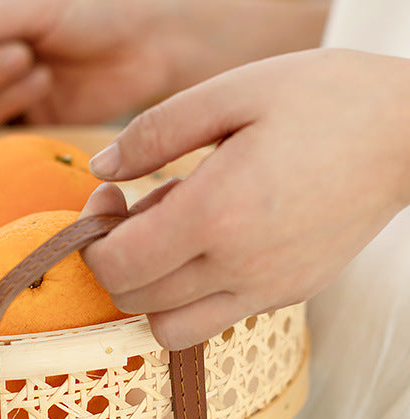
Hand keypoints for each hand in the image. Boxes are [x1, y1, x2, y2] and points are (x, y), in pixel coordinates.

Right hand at [0, 0, 327, 126]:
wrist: (151, 44)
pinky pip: (0, 139)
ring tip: (44, 71)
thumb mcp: (38, 4)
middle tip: (26, 53)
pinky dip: (14, 119)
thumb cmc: (95, 10)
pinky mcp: (33, 128)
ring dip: (4, 93)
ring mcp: (9, 100)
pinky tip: (43, 94)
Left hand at [80, 48, 409, 348]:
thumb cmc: (325, 99)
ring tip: (170, 231)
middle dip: (113, 258)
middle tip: (133, 207)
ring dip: (148, 286)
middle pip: (134, 300)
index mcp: (217, 214)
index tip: (108, 196)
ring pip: (169, 327)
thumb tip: (101, 169)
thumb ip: (153, 133)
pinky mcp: (290, 293)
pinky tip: (209, 240)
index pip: (117, 266)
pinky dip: (189, 294)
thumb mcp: (231, 91)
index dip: (92, 237)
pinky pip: (214, 317)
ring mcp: (268, 289)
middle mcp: (240, 267)